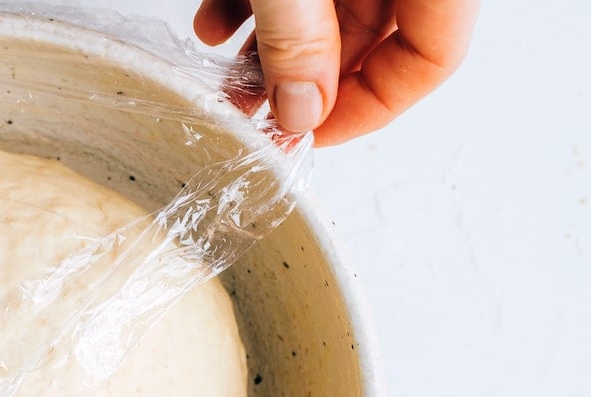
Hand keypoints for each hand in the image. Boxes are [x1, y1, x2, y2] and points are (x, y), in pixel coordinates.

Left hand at [194, 0, 478, 144]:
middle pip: (374, 38)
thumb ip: (298, 37)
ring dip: (271, 50)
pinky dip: (256, 4)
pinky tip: (214, 22)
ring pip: (329, 10)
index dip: (368, 108)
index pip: (431, 59)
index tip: (307, 134)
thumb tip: (297, 109)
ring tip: (225, 80)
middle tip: (252, 114)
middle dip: (302, 81)